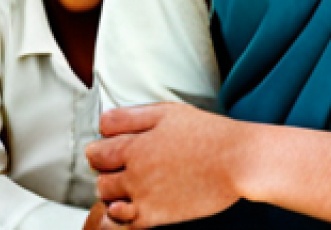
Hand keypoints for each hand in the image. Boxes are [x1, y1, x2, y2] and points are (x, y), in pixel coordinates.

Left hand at [86, 103, 246, 228]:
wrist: (234, 161)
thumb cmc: (205, 133)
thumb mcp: (167, 113)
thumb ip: (131, 116)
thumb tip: (104, 122)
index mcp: (135, 145)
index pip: (96, 151)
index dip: (100, 149)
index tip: (109, 148)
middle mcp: (133, 173)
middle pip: (99, 177)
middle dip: (106, 171)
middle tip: (122, 166)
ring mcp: (143, 198)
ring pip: (108, 199)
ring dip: (113, 192)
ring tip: (130, 183)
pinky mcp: (155, 217)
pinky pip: (122, 223)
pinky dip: (120, 215)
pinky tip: (132, 204)